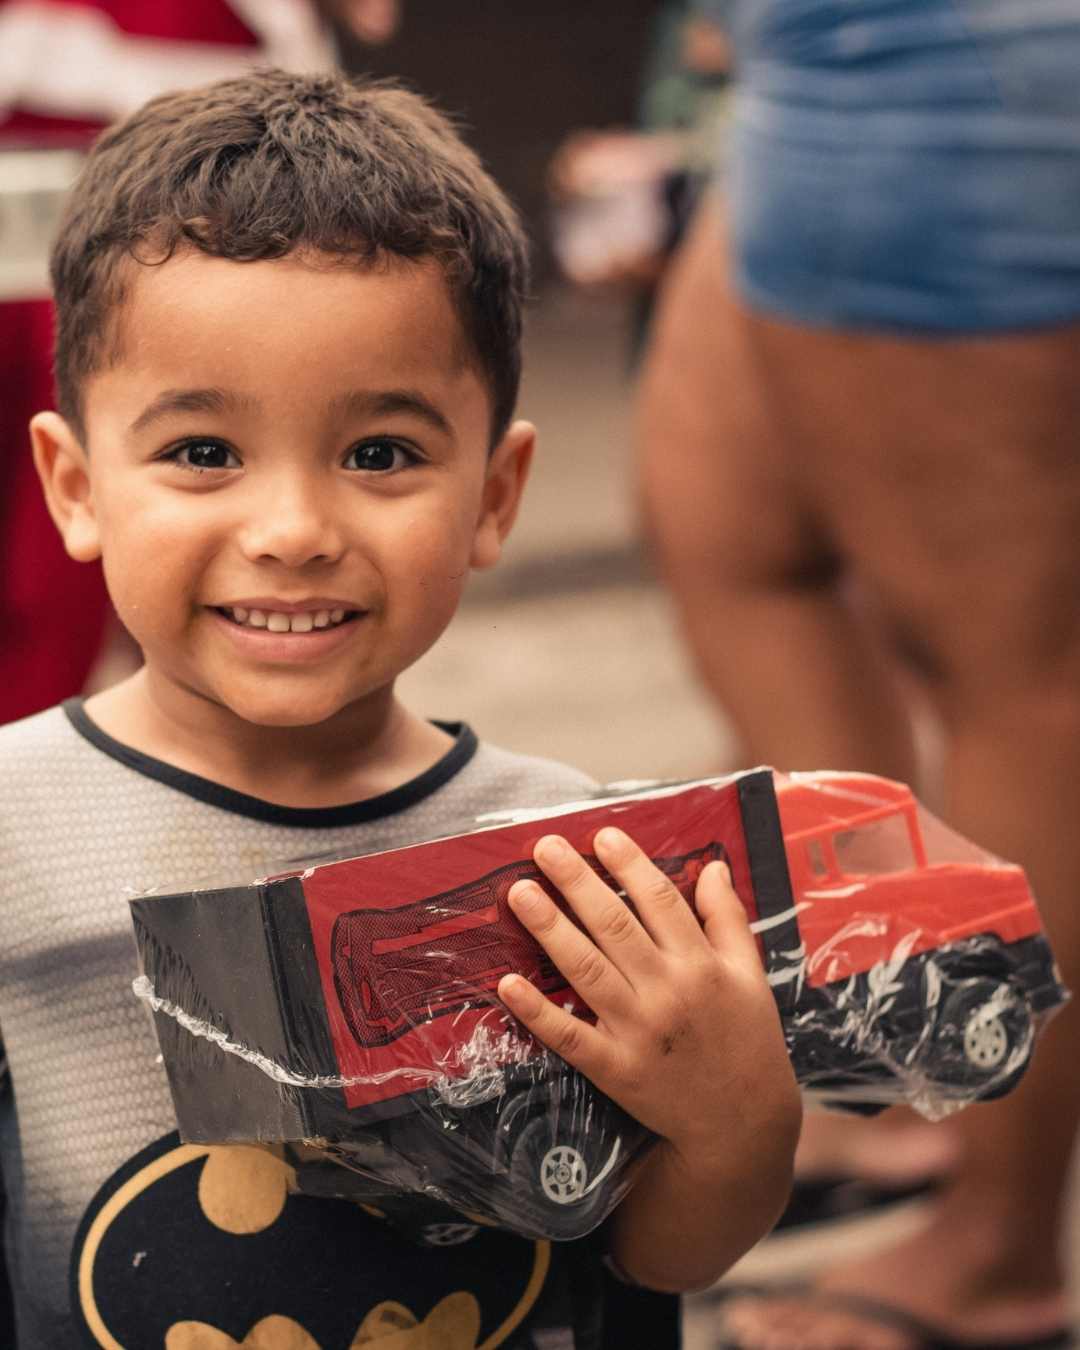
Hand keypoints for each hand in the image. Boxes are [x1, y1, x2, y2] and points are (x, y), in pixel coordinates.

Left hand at [497, 827, 796, 1162]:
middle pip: (614, 925)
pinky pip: (569, 1035)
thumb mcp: (750, 974)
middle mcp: (668, 992)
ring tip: (520, 893)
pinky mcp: (614, 1068)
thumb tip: (713, 866)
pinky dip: (537, 1011)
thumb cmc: (747, 1039)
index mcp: (702, 964)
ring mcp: (638, 1031)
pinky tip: (508, 983)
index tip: (601, 836)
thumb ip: (728, 919)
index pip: (660, 901)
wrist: (743, 1121)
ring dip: (549, 929)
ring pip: (587, 969)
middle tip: (545, 847)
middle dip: (576, 882)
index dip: (629, 865)